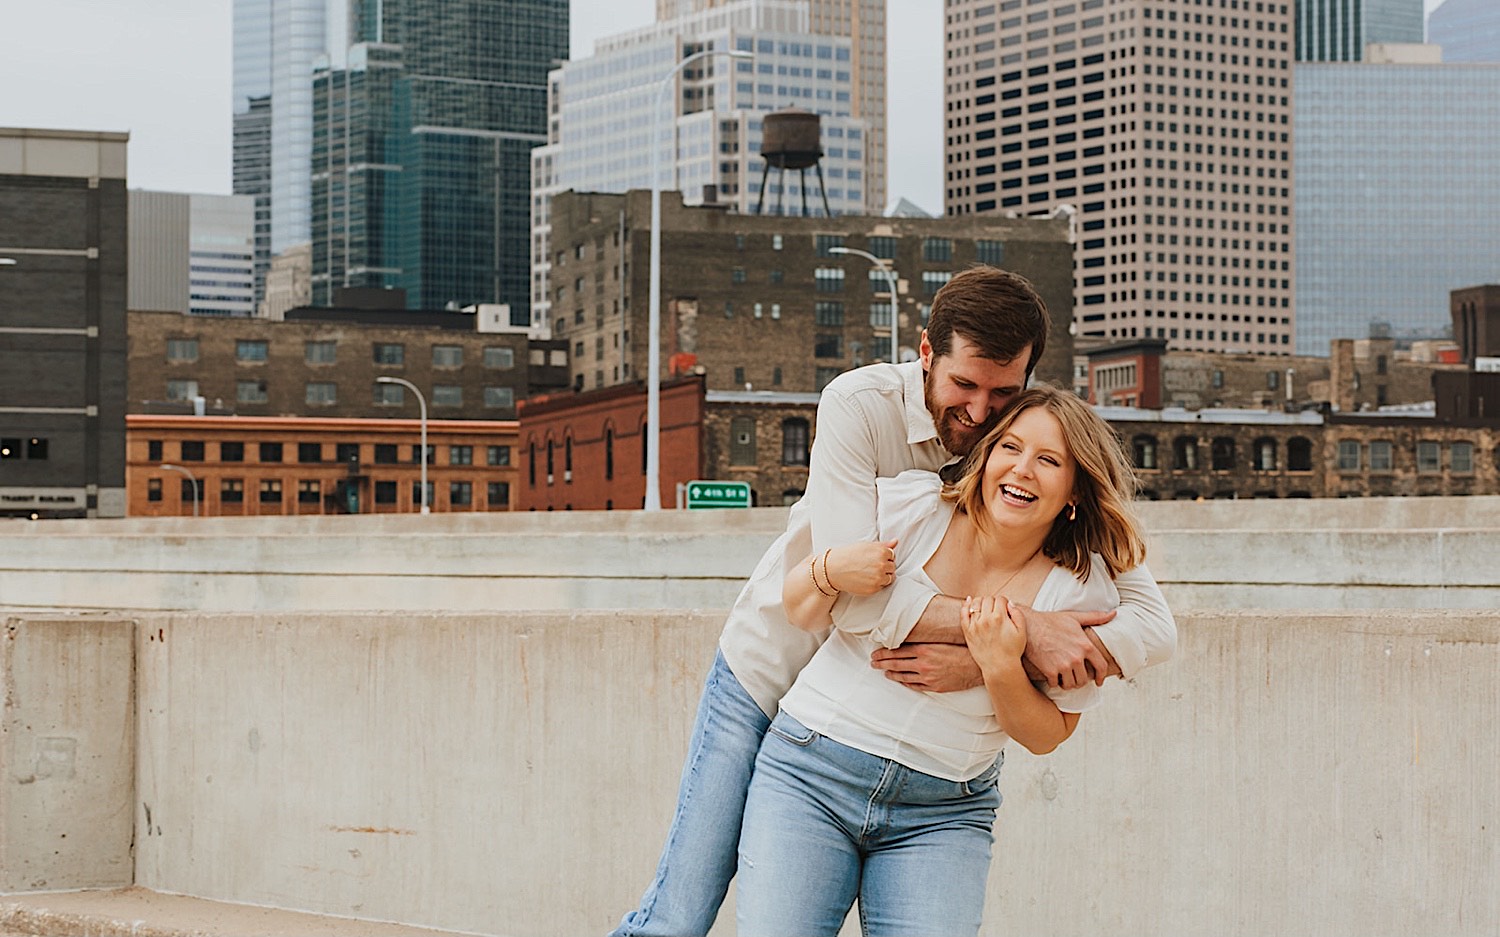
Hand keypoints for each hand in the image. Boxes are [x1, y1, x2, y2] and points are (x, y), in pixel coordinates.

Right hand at [823, 539, 897, 595]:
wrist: (833, 569)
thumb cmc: (848, 555)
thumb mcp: (866, 546)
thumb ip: (883, 545)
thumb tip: (895, 542)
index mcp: (881, 551)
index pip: (892, 555)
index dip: (883, 557)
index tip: (873, 558)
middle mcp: (882, 564)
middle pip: (892, 567)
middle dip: (884, 567)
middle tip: (870, 566)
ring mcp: (878, 577)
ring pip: (890, 578)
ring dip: (883, 576)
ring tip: (869, 573)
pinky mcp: (874, 588)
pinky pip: (882, 586)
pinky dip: (876, 584)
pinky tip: (866, 579)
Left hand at [869, 643, 983, 691]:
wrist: (977, 666)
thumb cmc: (962, 649)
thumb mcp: (941, 640)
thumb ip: (925, 640)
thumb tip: (909, 637)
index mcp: (924, 649)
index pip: (897, 651)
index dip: (884, 652)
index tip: (875, 652)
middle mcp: (923, 663)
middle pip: (896, 663)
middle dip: (882, 663)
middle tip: (873, 662)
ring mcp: (928, 676)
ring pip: (903, 675)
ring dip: (890, 673)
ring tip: (883, 671)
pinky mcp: (934, 686)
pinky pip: (915, 685)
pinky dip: (905, 682)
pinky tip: (899, 680)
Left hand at [961, 594, 1027, 669]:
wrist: (999, 667)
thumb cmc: (1012, 651)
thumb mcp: (1022, 632)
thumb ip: (1017, 614)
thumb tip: (1010, 603)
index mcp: (1000, 618)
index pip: (1000, 599)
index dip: (1004, 602)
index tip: (1005, 608)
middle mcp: (986, 619)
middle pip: (988, 599)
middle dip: (993, 602)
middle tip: (996, 609)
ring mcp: (975, 625)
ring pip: (975, 603)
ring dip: (981, 602)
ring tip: (985, 607)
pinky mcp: (967, 631)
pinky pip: (963, 613)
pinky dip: (965, 605)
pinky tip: (969, 601)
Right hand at [1010, 604, 1113, 689]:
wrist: (1027, 626)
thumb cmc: (1049, 621)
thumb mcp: (1074, 617)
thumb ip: (1095, 617)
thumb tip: (1114, 614)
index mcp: (1085, 645)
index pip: (1101, 667)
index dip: (1101, 677)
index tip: (1098, 681)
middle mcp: (1076, 657)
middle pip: (1084, 680)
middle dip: (1080, 680)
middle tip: (1074, 676)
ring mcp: (1063, 665)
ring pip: (1071, 684)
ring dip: (1067, 683)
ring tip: (1063, 677)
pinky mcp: (1049, 671)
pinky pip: (1056, 684)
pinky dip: (1054, 682)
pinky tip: (1051, 675)